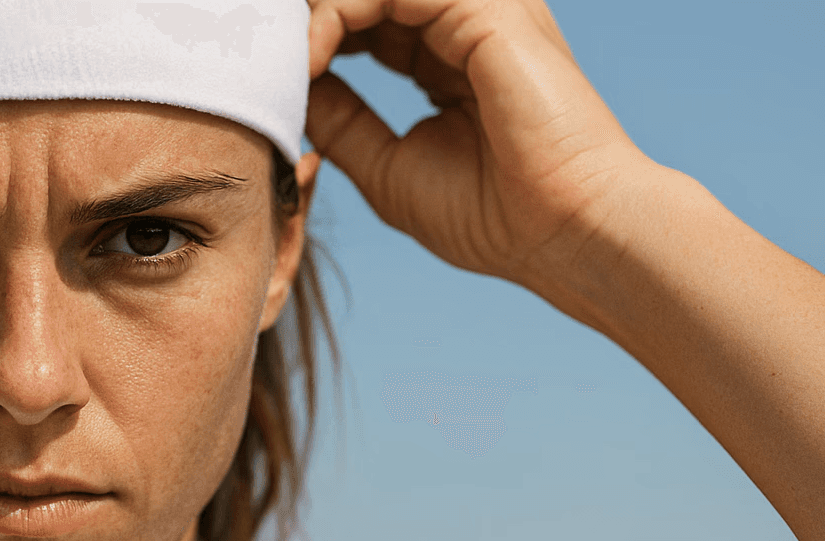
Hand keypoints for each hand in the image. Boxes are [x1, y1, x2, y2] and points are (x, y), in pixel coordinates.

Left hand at [303, 0, 660, 320]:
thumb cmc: (491, 215)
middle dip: (307, 20)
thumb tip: (294, 91)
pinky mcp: (487, 12)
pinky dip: (338, 14)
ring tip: (286, 63)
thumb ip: (342, 121)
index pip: (365, 21)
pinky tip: (312, 56)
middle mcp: (466, 23)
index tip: (268, 80)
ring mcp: (479, 12)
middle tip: (260, 59)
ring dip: (315, 16)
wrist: (563, 234)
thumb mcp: (387, 168)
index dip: (311, 40)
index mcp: (448, 58)